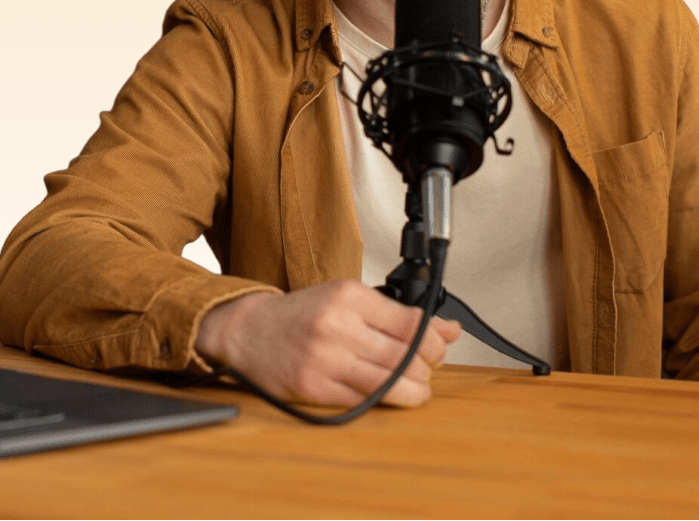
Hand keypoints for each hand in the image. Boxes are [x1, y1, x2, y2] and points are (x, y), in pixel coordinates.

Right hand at [195, 280, 461, 408]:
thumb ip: (396, 314)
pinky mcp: (313, 387)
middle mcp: (337, 325)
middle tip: (428, 370)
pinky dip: (382, 402)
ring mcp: (324, 358)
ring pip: (387, 382)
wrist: (249, 330)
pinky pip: (361, 401)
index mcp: (349, 296)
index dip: (434, 340)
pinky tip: (386, 396)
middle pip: (403, 355)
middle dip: (426, 368)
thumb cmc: (303, 314)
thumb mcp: (348, 299)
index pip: (409, 321)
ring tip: (416, 389)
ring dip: (412, 391)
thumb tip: (449, 329)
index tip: (438, 346)